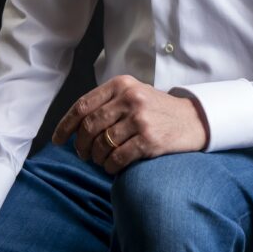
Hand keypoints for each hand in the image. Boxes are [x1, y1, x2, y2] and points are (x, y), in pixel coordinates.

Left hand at [52, 74, 209, 173]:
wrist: (194, 120)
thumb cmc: (158, 110)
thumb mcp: (134, 94)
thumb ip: (108, 103)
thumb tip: (74, 125)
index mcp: (121, 85)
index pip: (82, 105)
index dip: (65, 125)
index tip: (57, 140)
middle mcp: (129, 98)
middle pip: (89, 126)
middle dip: (80, 145)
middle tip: (82, 154)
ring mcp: (140, 119)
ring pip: (101, 144)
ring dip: (96, 157)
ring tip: (100, 160)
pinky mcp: (149, 139)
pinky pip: (117, 158)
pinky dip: (110, 166)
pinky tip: (113, 166)